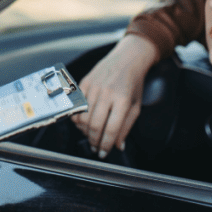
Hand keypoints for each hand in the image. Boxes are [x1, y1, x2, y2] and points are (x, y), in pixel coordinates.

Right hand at [72, 33, 160, 157]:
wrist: (128, 58)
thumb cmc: (134, 83)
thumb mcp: (136, 106)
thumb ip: (126, 127)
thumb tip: (118, 146)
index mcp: (123, 100)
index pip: (111, 129)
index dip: (106, 145)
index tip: (103, 154)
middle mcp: (107, 93)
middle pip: (94, 125)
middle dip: (93, 141)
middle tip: (95, 148)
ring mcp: (94, 87)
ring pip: (82, 117)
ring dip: (84, 131)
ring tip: (90, 136)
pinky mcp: (84, 82)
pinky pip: (75, 105)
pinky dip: (77, 118)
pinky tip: (82, 123)